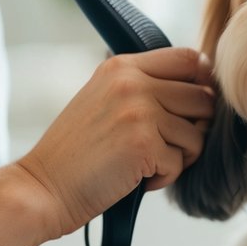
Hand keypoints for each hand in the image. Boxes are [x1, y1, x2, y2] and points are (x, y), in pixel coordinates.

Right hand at [17, 47, 213, 237]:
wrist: (42, 187)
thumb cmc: (76, 152)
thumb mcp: (104, 99)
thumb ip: (145, 87)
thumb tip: (204, 90)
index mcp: (123, 66)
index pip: (189, 59)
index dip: (202, 85)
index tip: (193, 110)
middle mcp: (133, 82)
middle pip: (202, 97)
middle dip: (195, 128)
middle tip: (167, 147)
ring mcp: (139, 111)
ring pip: (197, 134)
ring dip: (178, 157)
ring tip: (146, 164)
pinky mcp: (143, 144)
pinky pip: (180, 163)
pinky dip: (163, 178)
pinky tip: (135, 178)